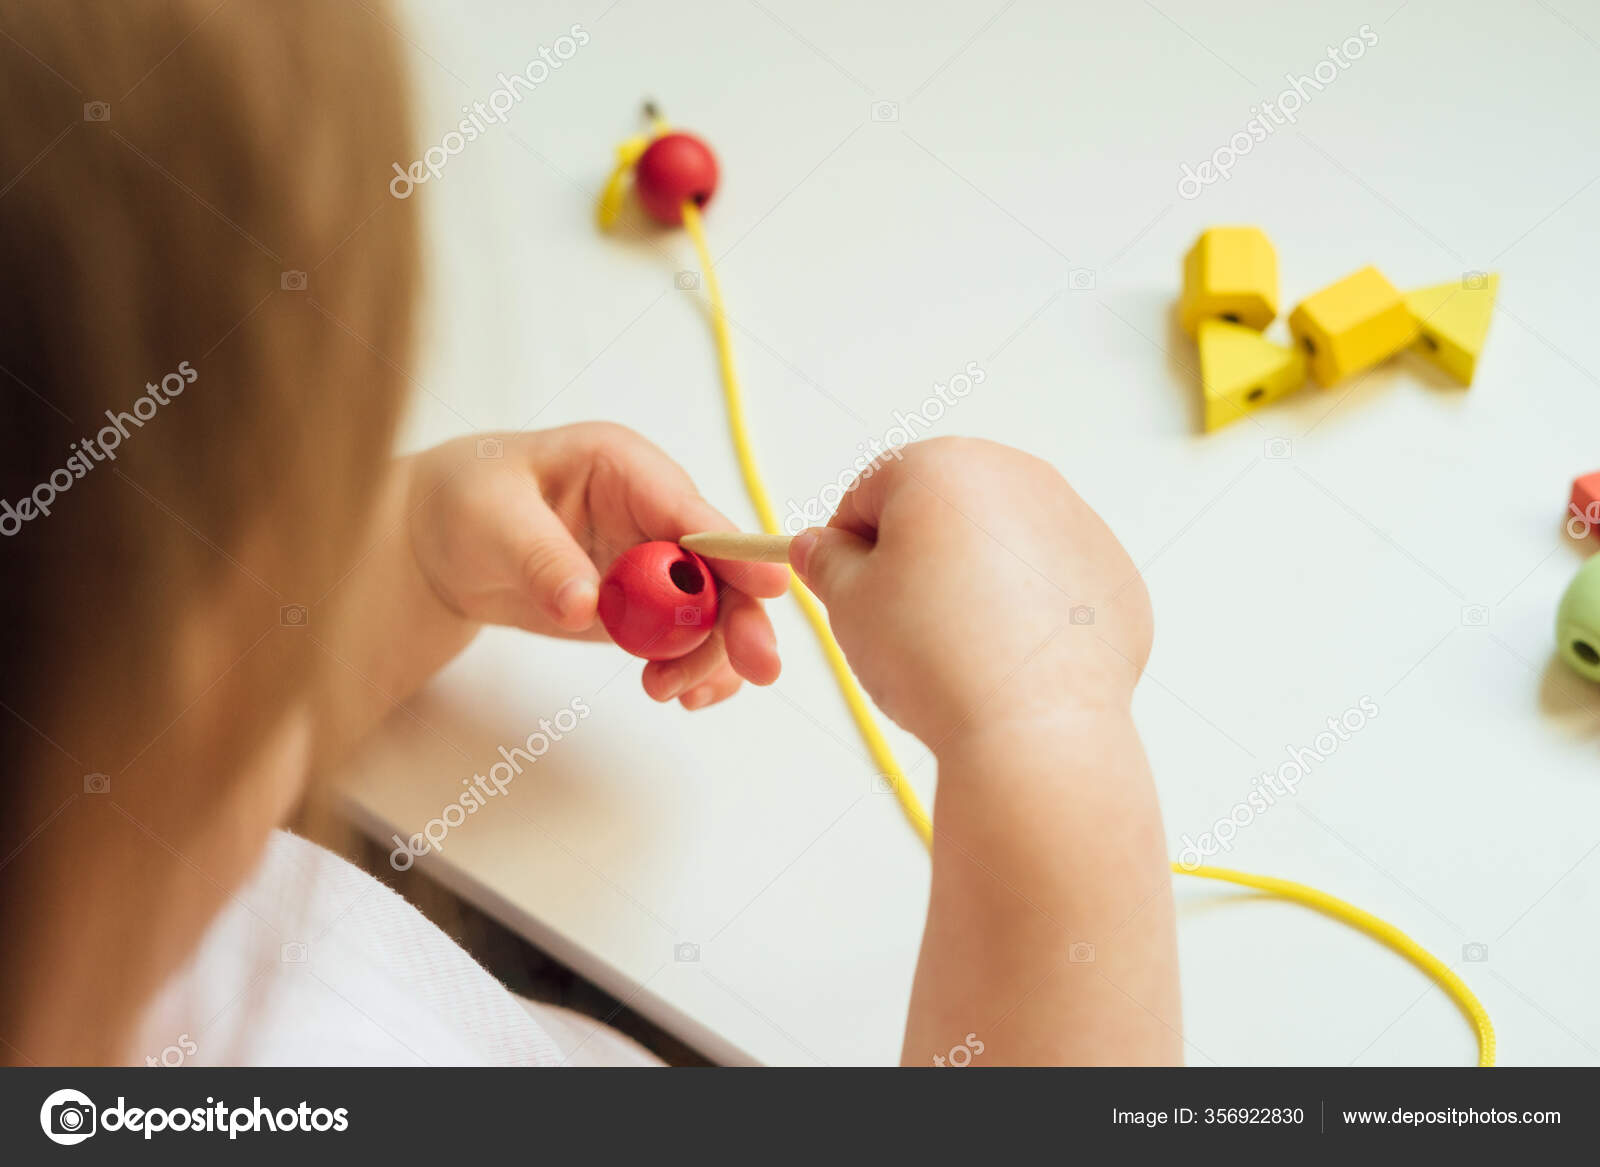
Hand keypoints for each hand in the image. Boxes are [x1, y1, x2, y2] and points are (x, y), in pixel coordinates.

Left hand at [408, 423, 787, 707]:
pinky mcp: (646, 605)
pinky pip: (687, 638)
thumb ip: (542, 560)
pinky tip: (684, 695)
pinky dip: (694, 667)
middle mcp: (654, 513)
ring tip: (667, 692)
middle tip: (756, 667)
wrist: (442, 542)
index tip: (770, 587)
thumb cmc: (466, 503)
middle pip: (719, 567)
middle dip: (740, 617)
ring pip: (712, 612)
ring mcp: (655, 562)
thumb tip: (586, 606)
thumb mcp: (492, 521)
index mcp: (625, 468)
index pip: (691, 510)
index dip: (734, 550)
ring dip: (706, 655)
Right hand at [788, 437, 1151, 749]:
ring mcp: (1077, 523)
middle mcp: (1020, 476)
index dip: (848, 542)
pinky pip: (1053, 581)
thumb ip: (826, 561)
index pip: (872, 490)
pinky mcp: (1113, 575)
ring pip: (1003, 542)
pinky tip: (1012, 659)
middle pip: (945, 507)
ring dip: (975, 579)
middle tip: (904, 623)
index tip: (848, 588)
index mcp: (945, 466)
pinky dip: (1030, 610)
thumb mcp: (849, 603)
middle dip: (918, 555)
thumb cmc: (933, 656)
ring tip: (961, 647)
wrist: (1033, 727)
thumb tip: (821, 547)